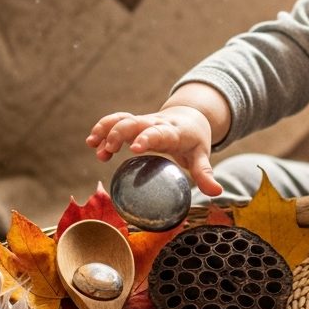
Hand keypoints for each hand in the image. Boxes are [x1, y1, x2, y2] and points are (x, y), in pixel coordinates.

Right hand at [87, 105, 222, 196]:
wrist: (190, 117)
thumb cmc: (194, 140)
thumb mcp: (201, 155)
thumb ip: (205, 173)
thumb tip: (217, 191)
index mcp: (174, 131)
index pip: (159, 132)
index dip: (146, 138)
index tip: (134, 148)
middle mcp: (156, 123)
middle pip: (135, 122)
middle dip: (119, 133)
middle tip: (107, 150)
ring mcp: (144, 121)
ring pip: (123, 119)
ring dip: (107, 130)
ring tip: (95, 147)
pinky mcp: (134, 122)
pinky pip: (117, 119)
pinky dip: (103, 127)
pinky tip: (92, 142)